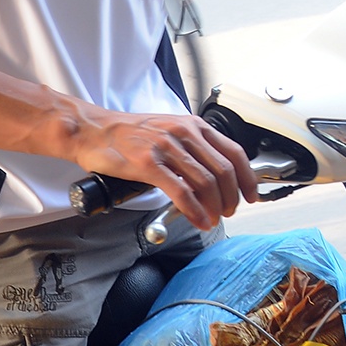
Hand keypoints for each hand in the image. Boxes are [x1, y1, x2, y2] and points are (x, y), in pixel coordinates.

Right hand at [75, 112, 257, 230]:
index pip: (234, 152)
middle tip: (229, 211)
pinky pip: (181, 192)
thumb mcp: (169, 130)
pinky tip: (198, 220)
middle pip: (224, 171)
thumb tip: (215, 172)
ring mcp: (167, 148)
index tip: (251, 194)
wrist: (93, 131)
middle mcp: (184, 134)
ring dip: (215, 207)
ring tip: (213, 219)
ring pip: (206, 183)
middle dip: (232, 197)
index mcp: (193, 126)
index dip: (247, 177)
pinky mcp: (149, 164)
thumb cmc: (128, 133)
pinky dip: (195, 211)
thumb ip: (193, 147)